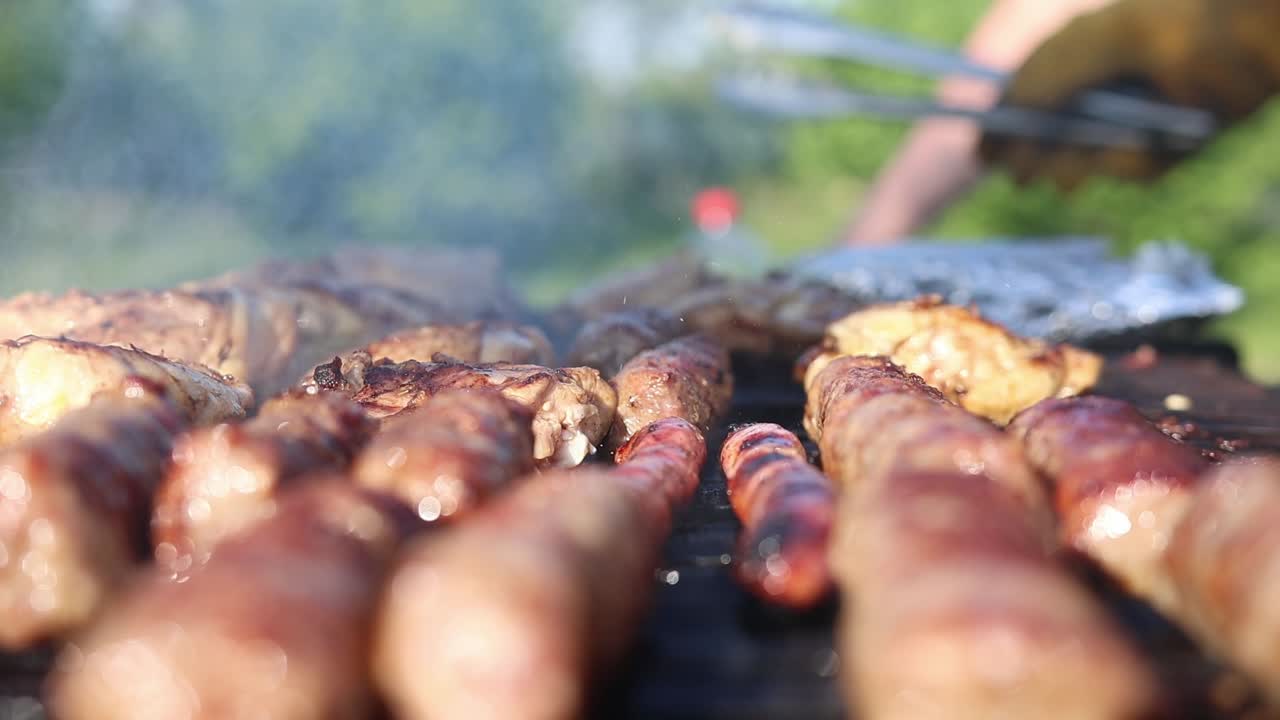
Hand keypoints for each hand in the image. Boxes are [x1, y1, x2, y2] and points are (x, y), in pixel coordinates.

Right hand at [978, 0, 1279, 189]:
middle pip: (1052, 134)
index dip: (1004, 127)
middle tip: (1022, 179)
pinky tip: (1138, 150)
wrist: (1237, 39)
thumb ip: (1026, 91)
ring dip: (1078, 166)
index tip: (984, 156)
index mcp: (1080, 53)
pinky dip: (1127, 163)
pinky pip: (1132, 166)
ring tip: (1073, 172)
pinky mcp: (1169, 140)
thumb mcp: (1070, 55)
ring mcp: (1136, 113)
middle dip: (1037, 157)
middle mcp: (1106, 84)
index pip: (1028, 96)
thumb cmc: (1150, 31)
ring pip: (1089, 156)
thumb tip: (988, 142)